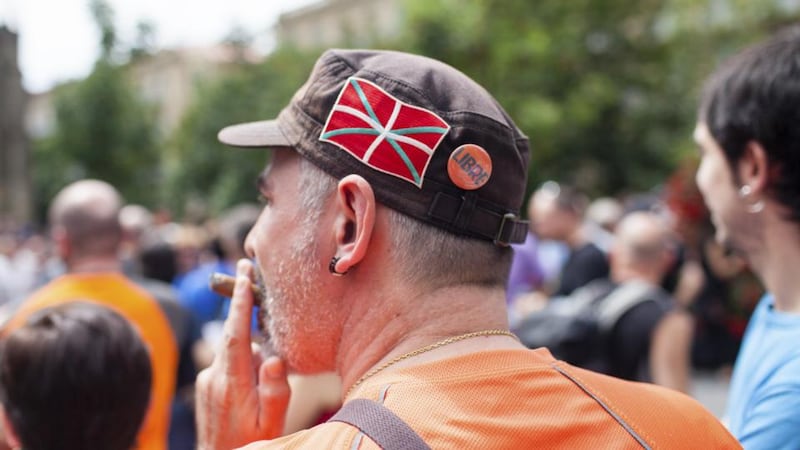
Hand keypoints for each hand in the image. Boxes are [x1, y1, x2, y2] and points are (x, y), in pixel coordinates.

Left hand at [196, 259, 290, 448]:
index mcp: (231, 383)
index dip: (239, 302)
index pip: (236, 334)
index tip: (243, 275)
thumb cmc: (252, 443)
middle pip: (234, 337)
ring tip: (261, 392)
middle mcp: (213, 377)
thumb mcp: (271, 422)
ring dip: (250, 356)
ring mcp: (206, 381)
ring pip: (234, 353)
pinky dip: (242, 366)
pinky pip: (228, 364)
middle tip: (248, 279)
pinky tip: (251, 392)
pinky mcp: (205, 386)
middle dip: (243, 314)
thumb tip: (273, 358)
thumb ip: (275, 390)